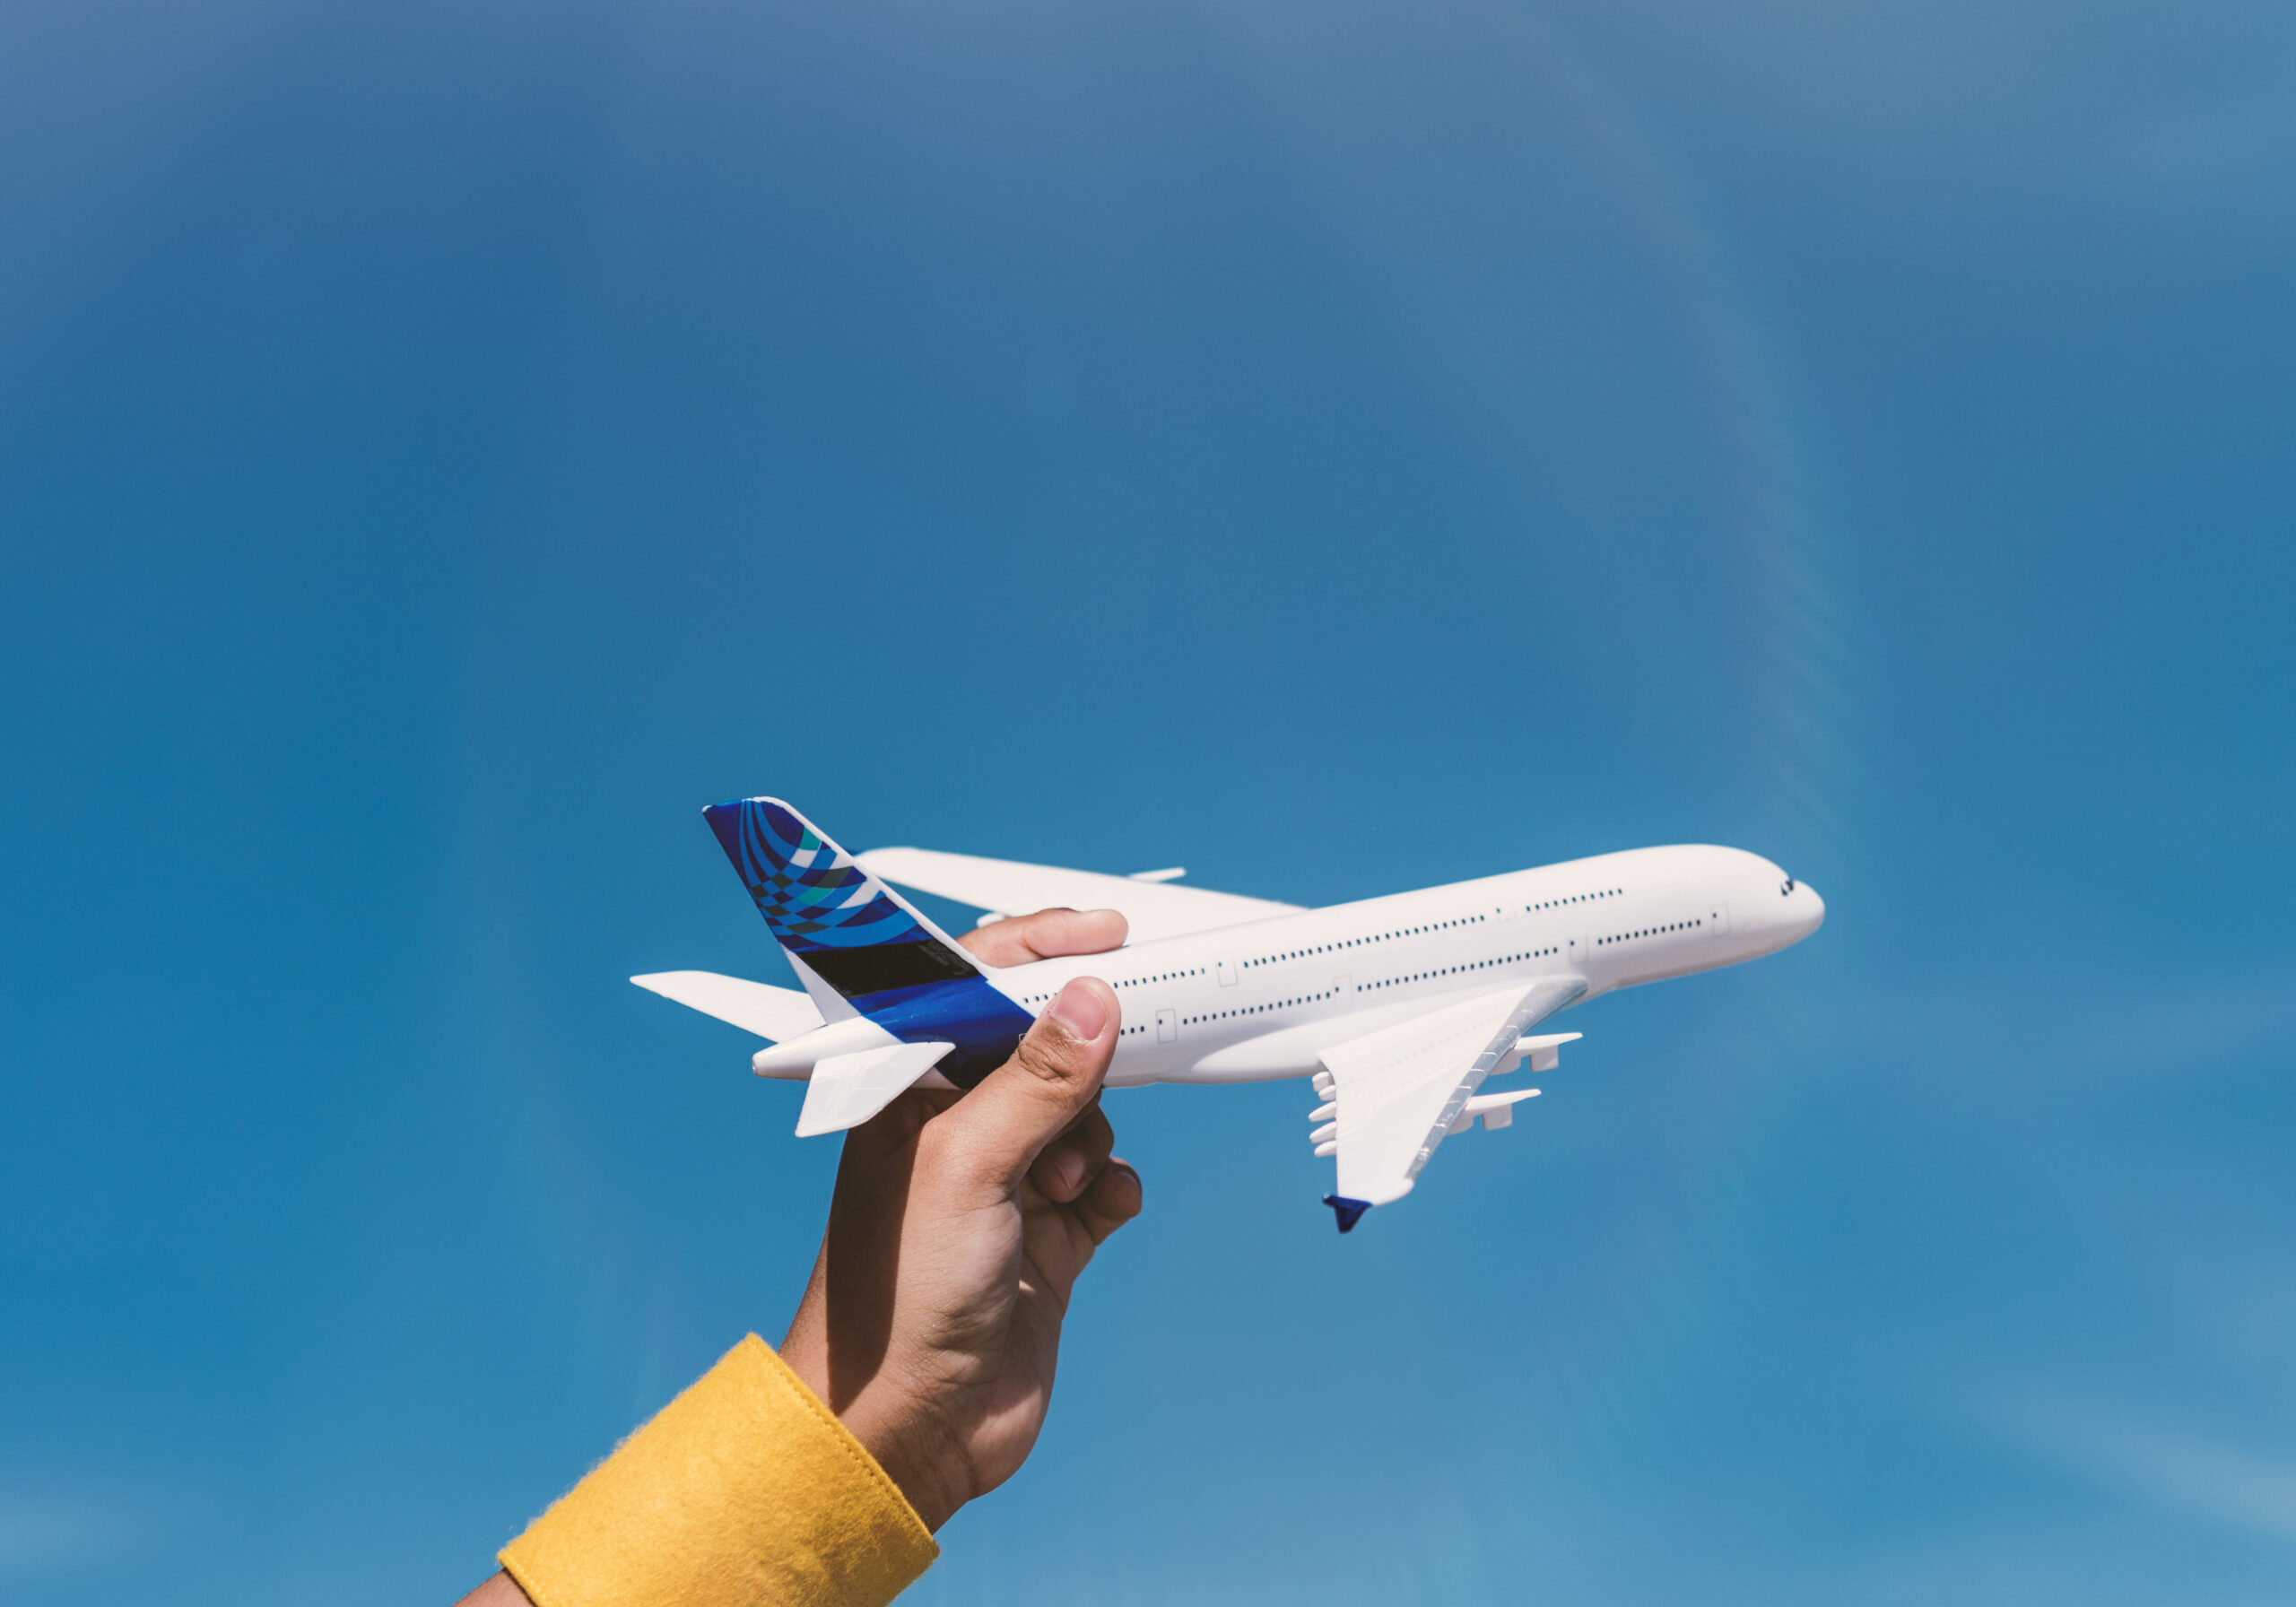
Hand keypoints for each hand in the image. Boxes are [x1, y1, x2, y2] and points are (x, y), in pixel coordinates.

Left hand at [776, 907, 1143, 1530]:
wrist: (910, 1427)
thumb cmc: (899, 1290)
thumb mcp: (969, 1164)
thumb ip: (1038, 1078)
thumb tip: (1096, 997)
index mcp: (910, 1088)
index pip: (975, 987)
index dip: (1039, 951)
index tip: (1109, 935)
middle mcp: (956, 1124)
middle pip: (1044, 1044)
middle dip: (1084, 1056)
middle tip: (1138, 1037)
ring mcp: (1006, 1180)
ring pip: (1084, 1112)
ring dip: (1091, 1139)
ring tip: (1059, 1188)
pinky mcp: (1048, 1237)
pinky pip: (1106, 1181)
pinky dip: (1111, 1188)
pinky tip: (1095, 1215)